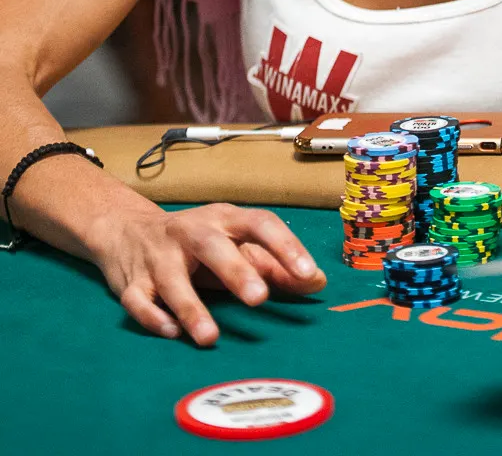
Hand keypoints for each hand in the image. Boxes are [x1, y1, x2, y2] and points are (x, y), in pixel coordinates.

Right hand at [90, 202, 326, 345]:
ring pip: (172, 278)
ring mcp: (158, 256)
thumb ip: (274, 265)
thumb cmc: (197, 244)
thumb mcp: (235, 244)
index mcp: (224, 219)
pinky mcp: (132, 282)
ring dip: (191, 307)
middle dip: (235, 271)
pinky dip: (152, 316)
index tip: (308, 274)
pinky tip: (170, 332)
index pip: (259, 223)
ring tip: (210, 337)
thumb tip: (317, 282)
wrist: (128, 230)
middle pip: (212, 246)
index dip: (285, 246)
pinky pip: (139, 300)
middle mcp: (190, 232)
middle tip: (259, 298)